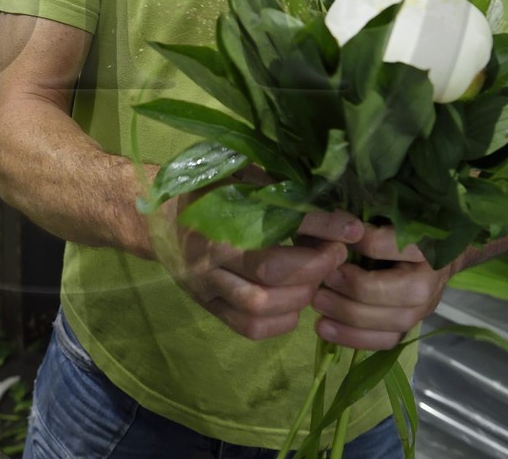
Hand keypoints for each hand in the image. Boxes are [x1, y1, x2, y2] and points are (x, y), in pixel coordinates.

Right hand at [158, 208, 363, 340]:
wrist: (158, 220)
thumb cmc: (206, 191)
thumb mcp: (240, 179)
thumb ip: (280, 194)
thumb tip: (334, 208)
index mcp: (216, 222)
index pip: (276, 232)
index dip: (319, 231)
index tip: (350, 229)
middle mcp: (209, 259)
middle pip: (270, 278)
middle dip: (314, 268)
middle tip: (335, 253)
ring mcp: (208, 288)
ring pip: (260, 309)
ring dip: (299, 297)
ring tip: (314, 278)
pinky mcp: (210, 308)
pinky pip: (250, 328)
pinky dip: (281, 321)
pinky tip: (293, 301)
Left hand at [310, 222, 453, 349]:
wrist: (434, 253)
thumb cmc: (399, 227)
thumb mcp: (381, 214)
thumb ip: (358, 218)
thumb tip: (333, 225)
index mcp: (426, 242)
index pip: (389, 244)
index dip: (357, 243)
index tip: (333, 240)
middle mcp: (431, 277)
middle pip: (394, 290)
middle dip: (353, 287)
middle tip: (323, 278)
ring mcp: (425, 306)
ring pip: (392, 321)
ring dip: (349, 316)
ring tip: (318, 303)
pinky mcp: (412, 326)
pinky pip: (386, 340)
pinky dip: (354, 338)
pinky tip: (325, 329)